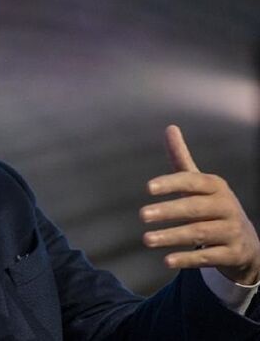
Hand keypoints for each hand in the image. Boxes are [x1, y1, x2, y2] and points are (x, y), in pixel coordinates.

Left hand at [139, 125, 259, 284]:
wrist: (246, 241)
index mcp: (216, 186)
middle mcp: (227, 206)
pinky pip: (209, 256)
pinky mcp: (233, 253)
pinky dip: (188, 259)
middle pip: (194, 208)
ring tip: (146, 239)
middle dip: (168, 211)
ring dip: (172, 236)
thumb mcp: (199, 183)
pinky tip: (166, 261)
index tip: (148, 188)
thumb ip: (182, 158)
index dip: (171, 183)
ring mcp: (232, 230)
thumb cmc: (212, 206)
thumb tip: (170, 127)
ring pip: (200, 233)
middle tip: (142, 215)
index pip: (192, 182)